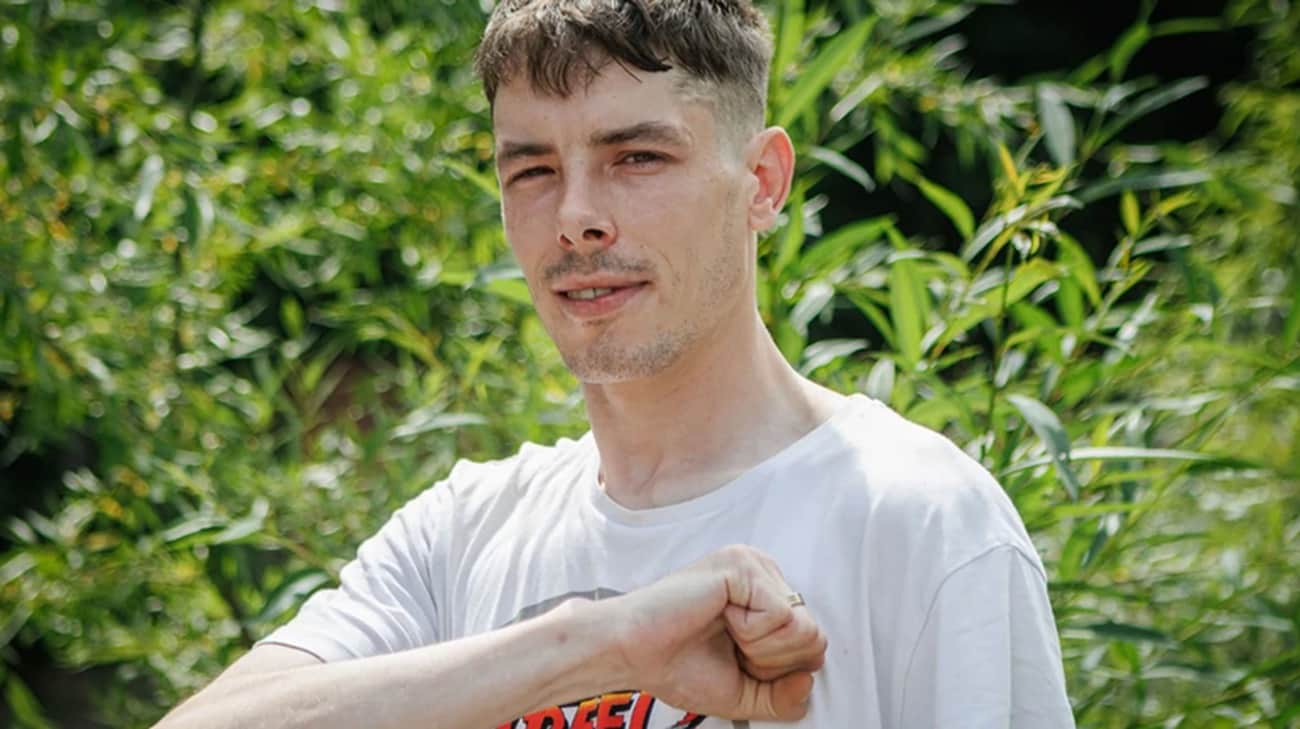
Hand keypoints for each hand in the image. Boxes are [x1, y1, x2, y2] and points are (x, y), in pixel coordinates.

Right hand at [602, 545, 826, 720]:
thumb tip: (809, 682)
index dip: (776, 670)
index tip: (736, 660)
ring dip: (760, 648)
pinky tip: (720, 617)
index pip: (812, 645)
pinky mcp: (743, 564)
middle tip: (730, 648)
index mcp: (767, 599)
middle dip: (771, 662)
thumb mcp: (743, 692)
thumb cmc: (677, 666)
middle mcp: (766, 576)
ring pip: (803, 628)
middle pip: (814, 637)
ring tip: (724, 632)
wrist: (634, 654)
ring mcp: (755, 565)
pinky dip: (750, 633)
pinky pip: (781, 615)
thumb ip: (781, 696)